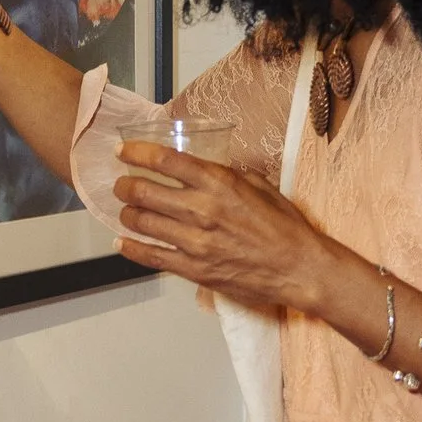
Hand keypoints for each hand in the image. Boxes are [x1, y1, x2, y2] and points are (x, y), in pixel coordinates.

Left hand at [113, 142, 332, 313]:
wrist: (298, 269)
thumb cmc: (285, 226)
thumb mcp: (259, 186)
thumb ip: (227, 175)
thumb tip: (204, 168)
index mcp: (219, 183)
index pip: (165, 161)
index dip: (136, 153)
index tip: (122, 151)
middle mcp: (202, 209)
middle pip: (144, 191)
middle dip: (125, 185)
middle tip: (122, 185)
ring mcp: (194, 242)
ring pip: (142, 222)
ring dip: (127, 214)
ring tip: (127, 211)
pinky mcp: (193, 270)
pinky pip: (151, 256)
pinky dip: (131, 248)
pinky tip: (123, 243)